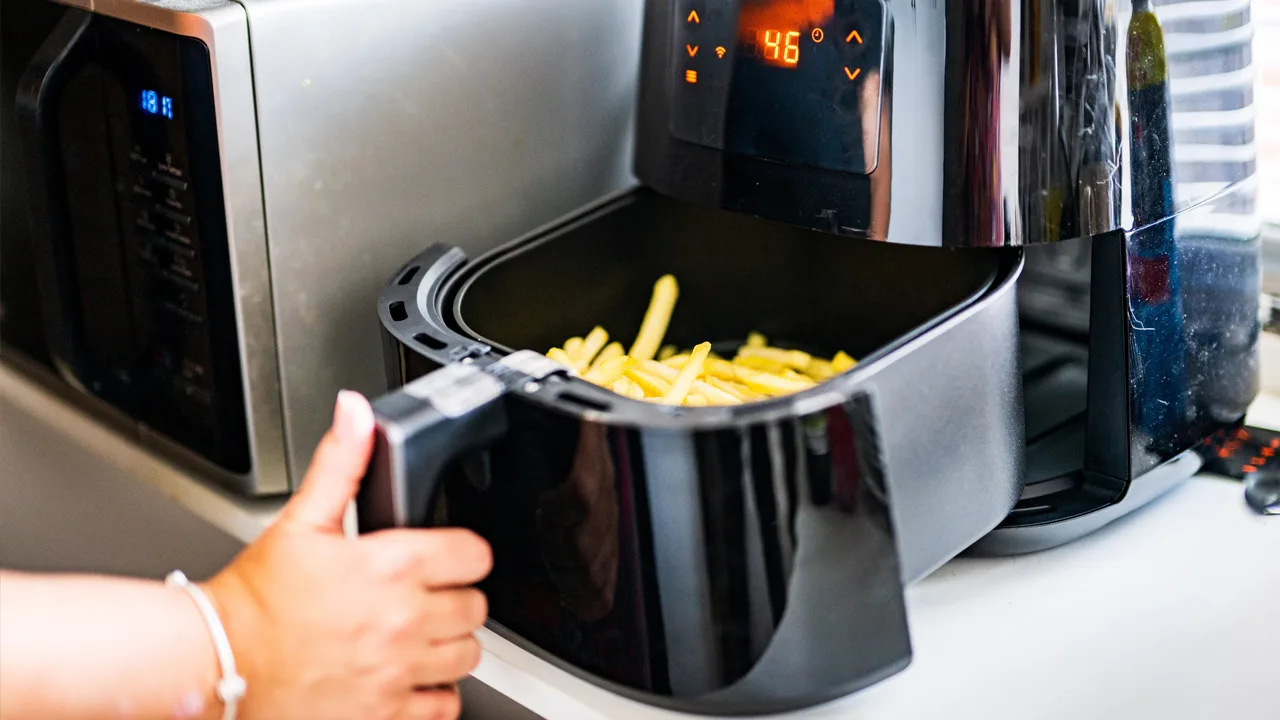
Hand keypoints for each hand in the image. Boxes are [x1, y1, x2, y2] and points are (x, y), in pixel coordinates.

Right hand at [204, 391, 492, 719]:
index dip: (462, 553)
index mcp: (391, 566)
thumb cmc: (255, 599)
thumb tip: (357, 412)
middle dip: (455, 598)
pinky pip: (444, 705)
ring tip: (418, 636)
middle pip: (476, 606)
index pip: (475, 554)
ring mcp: (397, 670)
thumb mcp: (301, 520)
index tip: (446, 558)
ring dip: (450, 644)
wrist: (218, 664)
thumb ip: (340, 463)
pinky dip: (435, 694)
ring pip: (468, 655)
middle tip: (425, 597)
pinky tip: (410, 676)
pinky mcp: (385, 713)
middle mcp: (403, 620)